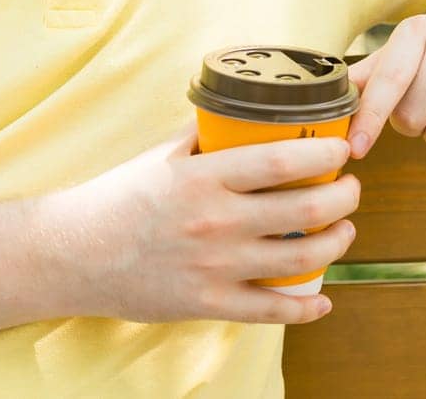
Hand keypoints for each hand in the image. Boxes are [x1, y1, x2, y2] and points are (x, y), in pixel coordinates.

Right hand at [49, 127, 359, 325]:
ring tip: (344, 230)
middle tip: (351, 188)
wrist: (74, 254)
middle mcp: (215, 221)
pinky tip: (322, 297)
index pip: (281, 161)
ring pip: (301, 259)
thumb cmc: (118, 197)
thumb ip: (206, 137)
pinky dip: (307, 306)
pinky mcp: (208, 304)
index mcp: (203, 177)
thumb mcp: (163, 155)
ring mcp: (214, 267)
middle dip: (344, 197)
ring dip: (336, 242)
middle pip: (305, 210)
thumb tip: (246, 115)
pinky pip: (273, 310)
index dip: (323, 154)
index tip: (343, 148)